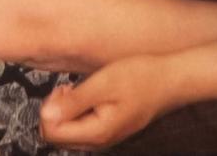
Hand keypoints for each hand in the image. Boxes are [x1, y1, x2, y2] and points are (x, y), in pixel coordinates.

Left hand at [40, 55, 176, 149]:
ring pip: (69, 131)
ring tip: (81, 88)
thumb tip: (46, 114)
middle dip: (56, 110)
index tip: (63, 89)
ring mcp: (106, 135)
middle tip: (70, 88)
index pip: (51, 132)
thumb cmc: (142, 78)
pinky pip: (83, 125)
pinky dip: (80, 109)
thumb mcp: (103, 83)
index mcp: (96, 132)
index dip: (50, 108)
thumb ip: (74, 101)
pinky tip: (91, 93)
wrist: (170, 79)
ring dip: (68, 109)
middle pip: (57, 135)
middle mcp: (99, 140)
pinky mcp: (110, 127)